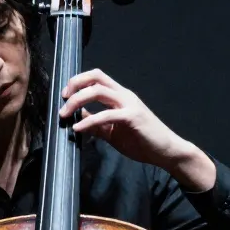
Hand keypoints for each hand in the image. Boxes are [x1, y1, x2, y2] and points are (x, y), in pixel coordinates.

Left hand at [58, 69, 216, 190]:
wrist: (166, 151)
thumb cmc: (143, 141)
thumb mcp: (113, 132)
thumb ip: (97, 124)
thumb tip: (78, 119)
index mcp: (121, 96)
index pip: (97, 77)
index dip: (78, 81)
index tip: (65, 95)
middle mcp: (125, 95)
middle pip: (96, 78)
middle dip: (75, 85)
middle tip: (62, 101)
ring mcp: (130, 105)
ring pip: (99, 91)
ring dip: (77, 100)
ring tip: (66, 114)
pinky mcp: (133, 117)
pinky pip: (106, 114)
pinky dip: (89, 120)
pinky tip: (78, 128)